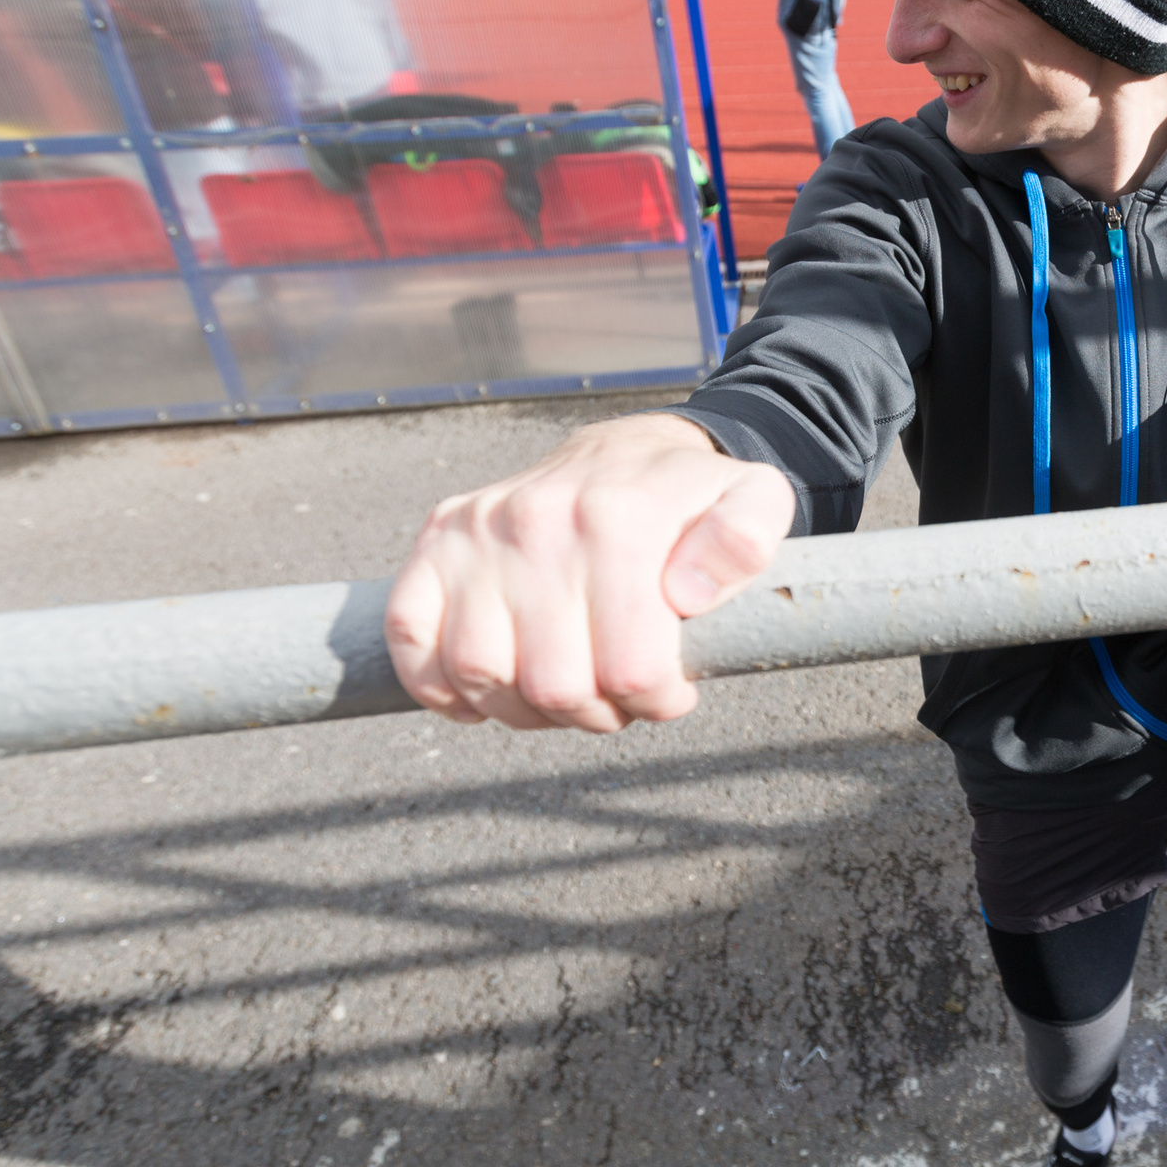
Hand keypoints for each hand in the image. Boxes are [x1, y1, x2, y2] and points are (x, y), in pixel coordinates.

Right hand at [385, 414, 794, 730]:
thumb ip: (746, 541)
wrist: (627, 454)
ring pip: (482, 676)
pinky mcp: (436, 544)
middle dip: (599, 712)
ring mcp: (478, 533)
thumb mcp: (754, 502)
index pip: (631, 669)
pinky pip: (412, 639)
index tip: (670, 688)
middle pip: (556, 687)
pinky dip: (441, 685)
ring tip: (566, 687)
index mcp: (619, 520)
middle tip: (619, 693)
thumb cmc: (691, 499)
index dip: (657, 701)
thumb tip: (684, 594)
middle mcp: (537, 522)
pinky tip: (487, 689)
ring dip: (527, 709)